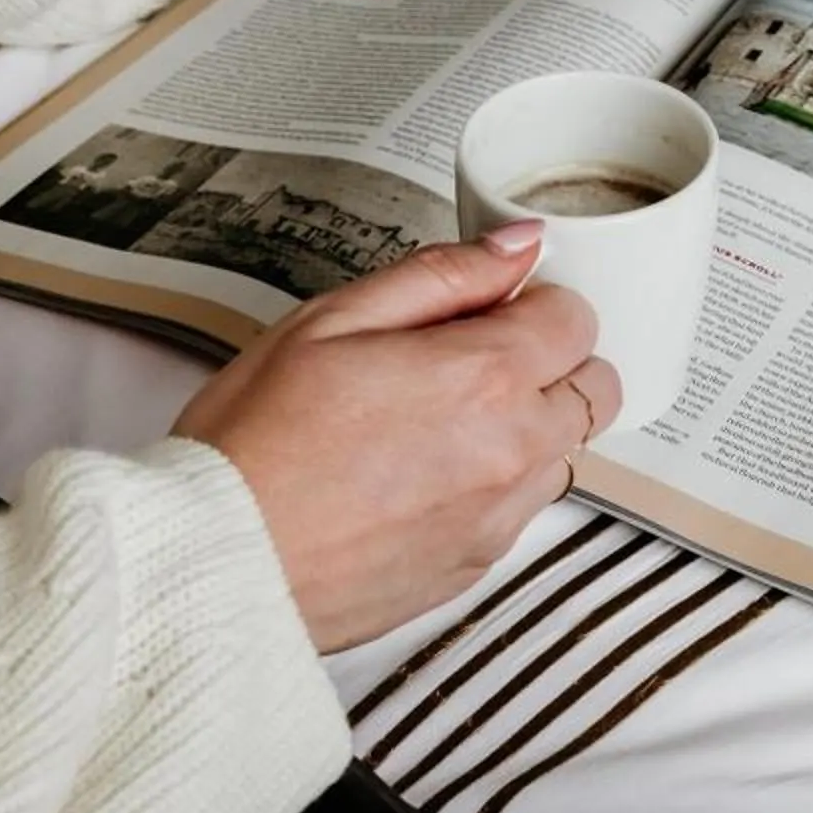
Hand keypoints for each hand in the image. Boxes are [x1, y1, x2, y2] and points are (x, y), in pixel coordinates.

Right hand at [173, 228, 623, 651]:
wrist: (217, 561)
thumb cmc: (255, 440)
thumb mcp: (332, 320)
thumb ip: (441, 276)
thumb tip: (519, 244)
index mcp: (484, 377)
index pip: (577, 319)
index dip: (532, 304)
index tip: (484, 311)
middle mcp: (511, 452)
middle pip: (596, 388)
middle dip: (550, 363)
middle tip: (469, 361)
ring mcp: (499, 518)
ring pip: (565, 453)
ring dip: (527, 428)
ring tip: (434, 424)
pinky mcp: (475, 568)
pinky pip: (520, 510)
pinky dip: (493, 486)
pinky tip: (417, 477)